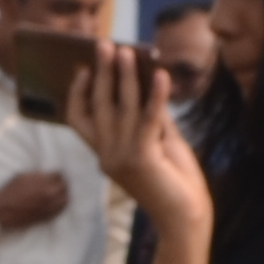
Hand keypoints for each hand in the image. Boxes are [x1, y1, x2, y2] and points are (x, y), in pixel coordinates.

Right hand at [0, 168, 74, 232]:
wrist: (3, 210)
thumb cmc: (10, 191)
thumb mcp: (23, 177)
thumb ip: (39, 176)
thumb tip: (48, 175)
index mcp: (43, 181)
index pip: (59, 175)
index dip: (58, 175)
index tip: (56, 175)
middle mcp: (49, 193)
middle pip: (64, 187)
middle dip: (62, 184)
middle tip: (60, 184)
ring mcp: (49, 206)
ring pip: (65, 199)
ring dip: (63, 195)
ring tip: (60, 194)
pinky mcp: (47, 216)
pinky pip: (60, 210)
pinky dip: (60, 205)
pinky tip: (57, 203)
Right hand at [69, 45, 208, 259]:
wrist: (185, 219)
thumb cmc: (175, 182)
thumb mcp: (160, 143)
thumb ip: (152, 116)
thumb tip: (150, 81)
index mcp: (104, 154)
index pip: (79, 119)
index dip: (78, 91)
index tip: (84, 67)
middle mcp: (106, 156)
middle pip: (99, 105)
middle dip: (103, 72)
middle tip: (105, 44)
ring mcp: (121, 158)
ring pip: (122, 107)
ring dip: (126, 76)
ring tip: (129, 52)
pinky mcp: (142, 159)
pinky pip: (149, 119)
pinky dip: (156, 95)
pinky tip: (162, 75)